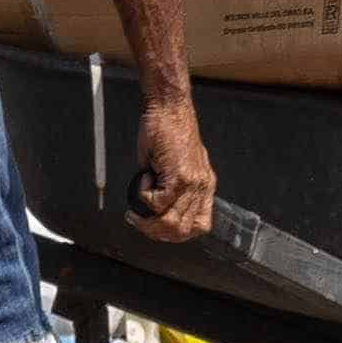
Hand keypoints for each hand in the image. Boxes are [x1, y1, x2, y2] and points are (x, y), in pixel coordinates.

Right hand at [128, 86, 214, 246]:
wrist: (169, 109)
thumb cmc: (168, 132)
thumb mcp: (175, 165)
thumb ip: (171, 188)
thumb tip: (153, 210)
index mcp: (204, 186)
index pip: (200, 226)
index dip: (176, 234)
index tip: (157, 228)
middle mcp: (202, 187)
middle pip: (183, 230)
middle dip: (156, 232)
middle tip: (139, 220)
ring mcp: (192, 183)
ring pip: (171, 222)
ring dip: (147, 220)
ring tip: (137, 205)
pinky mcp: (179, 176)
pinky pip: (157, 202)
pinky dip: (142, 196)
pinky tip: (142, 178)